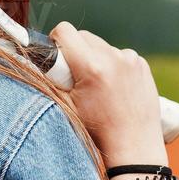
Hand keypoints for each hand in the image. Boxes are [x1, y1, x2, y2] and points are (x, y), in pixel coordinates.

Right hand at [50, 22, 169, 169]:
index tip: (57, 59)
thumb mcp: (65, 106)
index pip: (64, 31)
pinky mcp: (142, 65)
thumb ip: (51, 79)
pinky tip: (115, 88)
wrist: (133, 148)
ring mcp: (131, 60)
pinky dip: (113, 65)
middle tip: (76, 77)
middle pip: (83, 36)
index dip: (55, 42)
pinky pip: (119, 55)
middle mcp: (114, 58)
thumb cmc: (96, 131)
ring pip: (102, 45)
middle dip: (76, 51)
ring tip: (98, 87)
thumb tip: (36, 59)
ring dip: (95, 58)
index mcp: (92, 67)